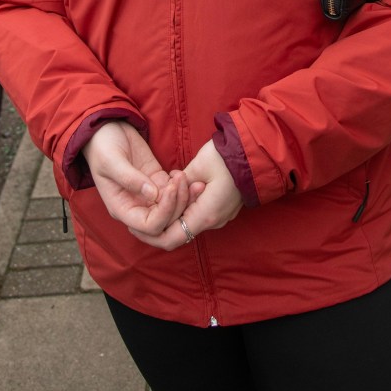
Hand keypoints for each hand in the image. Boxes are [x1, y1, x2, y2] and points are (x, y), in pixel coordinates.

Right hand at [82, 121, 189, 239]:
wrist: (105, 130)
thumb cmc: (102, 146)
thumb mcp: (112, 161)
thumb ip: (130, 179)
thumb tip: (152, 195)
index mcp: (122, 208)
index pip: (149, 226)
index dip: (164, 213)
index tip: (171, 188)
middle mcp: (136, 206)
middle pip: (165, 221)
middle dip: (178, 206)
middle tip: (185, 181)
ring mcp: (148, 195)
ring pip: (173, 208)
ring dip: (184, 196)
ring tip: (186, 176)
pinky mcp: (157, 181)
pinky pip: (174, 192)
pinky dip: (182, 187)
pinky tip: (180, 173)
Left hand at [128, 140, 243, 248]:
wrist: (257, 150)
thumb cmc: (227, 157)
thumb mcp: (196, 167)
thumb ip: (178, 185)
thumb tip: (167, 192)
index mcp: (205, 215)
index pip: (170, 239)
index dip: (149, 235)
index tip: (133, 223)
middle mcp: (214, 221)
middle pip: (179, 232)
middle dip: (160, 219)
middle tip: (143, 204)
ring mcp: (221, 216)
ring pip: (189, 221)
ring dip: (174, 209)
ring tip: (161, 189)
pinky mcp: (225, 207)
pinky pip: (200, 213)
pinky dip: (186, 205)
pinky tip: (179, 187)